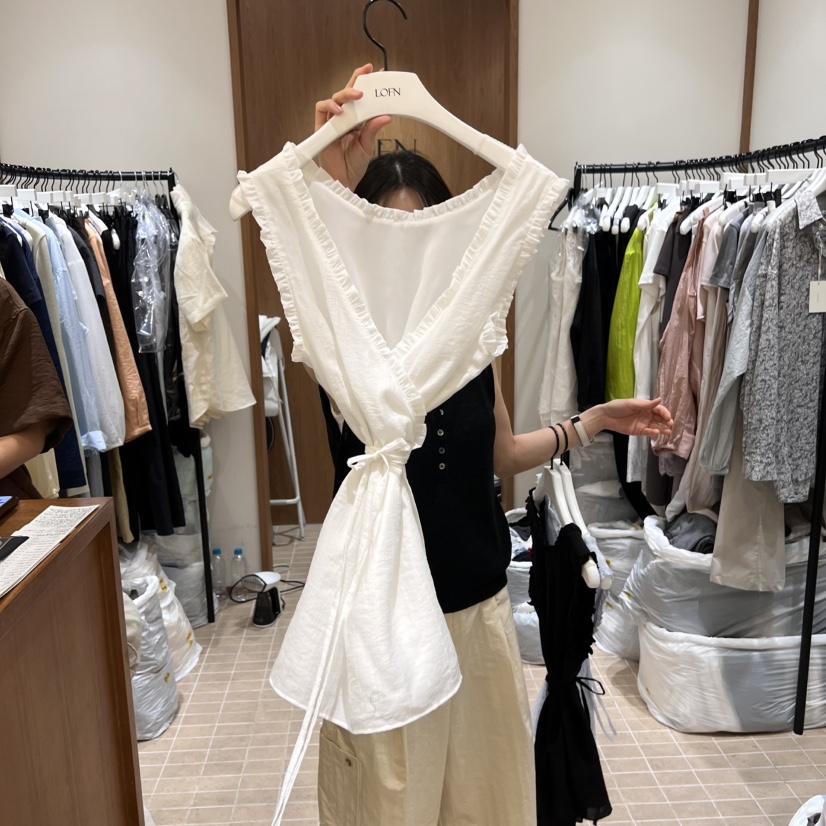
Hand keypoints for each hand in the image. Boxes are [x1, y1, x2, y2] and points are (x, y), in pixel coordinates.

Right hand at [315, 64, 391, 189]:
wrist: (342, 180)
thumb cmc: (353, 165)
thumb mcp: (367, 145)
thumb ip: (373, 129)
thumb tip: (386, 115)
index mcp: (357, 120)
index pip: (362, 98)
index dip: (368, 84)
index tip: (378, 73)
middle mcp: (344, 118)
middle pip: (348, 93)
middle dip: (357, 79)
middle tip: (368, 72)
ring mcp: (332, 121)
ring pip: (336, 98)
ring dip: (346, 93)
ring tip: (358, 95)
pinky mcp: (321, 127)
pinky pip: (322, 109)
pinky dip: (330, 106)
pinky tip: (340, 111)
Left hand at [599, 398, 672, 438]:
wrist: (606, 416)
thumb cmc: (618, 406)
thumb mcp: (632, 404)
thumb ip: (646, 404)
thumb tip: (660, 399)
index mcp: (645, 406)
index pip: (659, 409)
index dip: (664, 413)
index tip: (668, 417)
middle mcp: (646, 415)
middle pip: (659, 418)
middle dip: (666, 421)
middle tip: (671, 424)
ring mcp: (643, 423)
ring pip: (656, 426)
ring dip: (663, 428)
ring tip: (669, 431)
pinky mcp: (639, 431)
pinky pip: (648, 432)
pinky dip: (653, 432)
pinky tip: (657, 432)